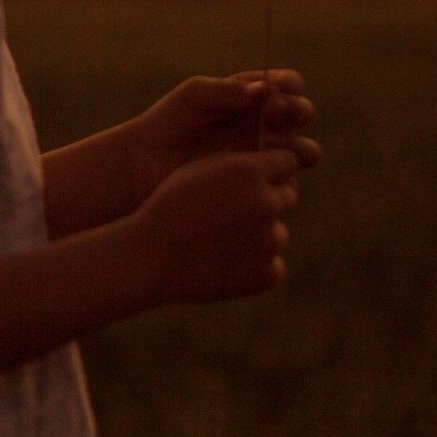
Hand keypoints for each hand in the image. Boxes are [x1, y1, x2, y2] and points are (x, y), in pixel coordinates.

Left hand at [131, 69, 320, 196]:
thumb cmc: (168, 121)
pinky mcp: (257, 185)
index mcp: (253, 97)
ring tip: (276, 147)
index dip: (289, 84)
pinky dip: (282, 176)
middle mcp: (264, 125)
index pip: (287, 84)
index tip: (276, 88)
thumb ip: (229, 89)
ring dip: (299, 146)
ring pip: (302, 152)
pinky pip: (285, 182)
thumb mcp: (195, 95)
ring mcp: (263, 156)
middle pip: (303, 115)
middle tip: (277, 113)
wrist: (145, 164)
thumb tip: (265, 91)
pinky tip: (261, 174)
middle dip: (299, 110)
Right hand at [131, 148, 300, 303]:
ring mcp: (269, 241)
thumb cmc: (169, 207)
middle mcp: (266, 203)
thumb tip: (276, 163)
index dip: (269, 171)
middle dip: (267, 201)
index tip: (253, 180)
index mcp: (250, 172)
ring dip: (257, 237)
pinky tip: (223, 265)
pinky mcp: (266, 274)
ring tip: (218, 243)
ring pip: (277, 233)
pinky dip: (254, 267)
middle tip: (232, 215)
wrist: (148, 258)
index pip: (287, 162)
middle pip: (288, 196)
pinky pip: (272, 266)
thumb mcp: (199, 171)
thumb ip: (240, 162)